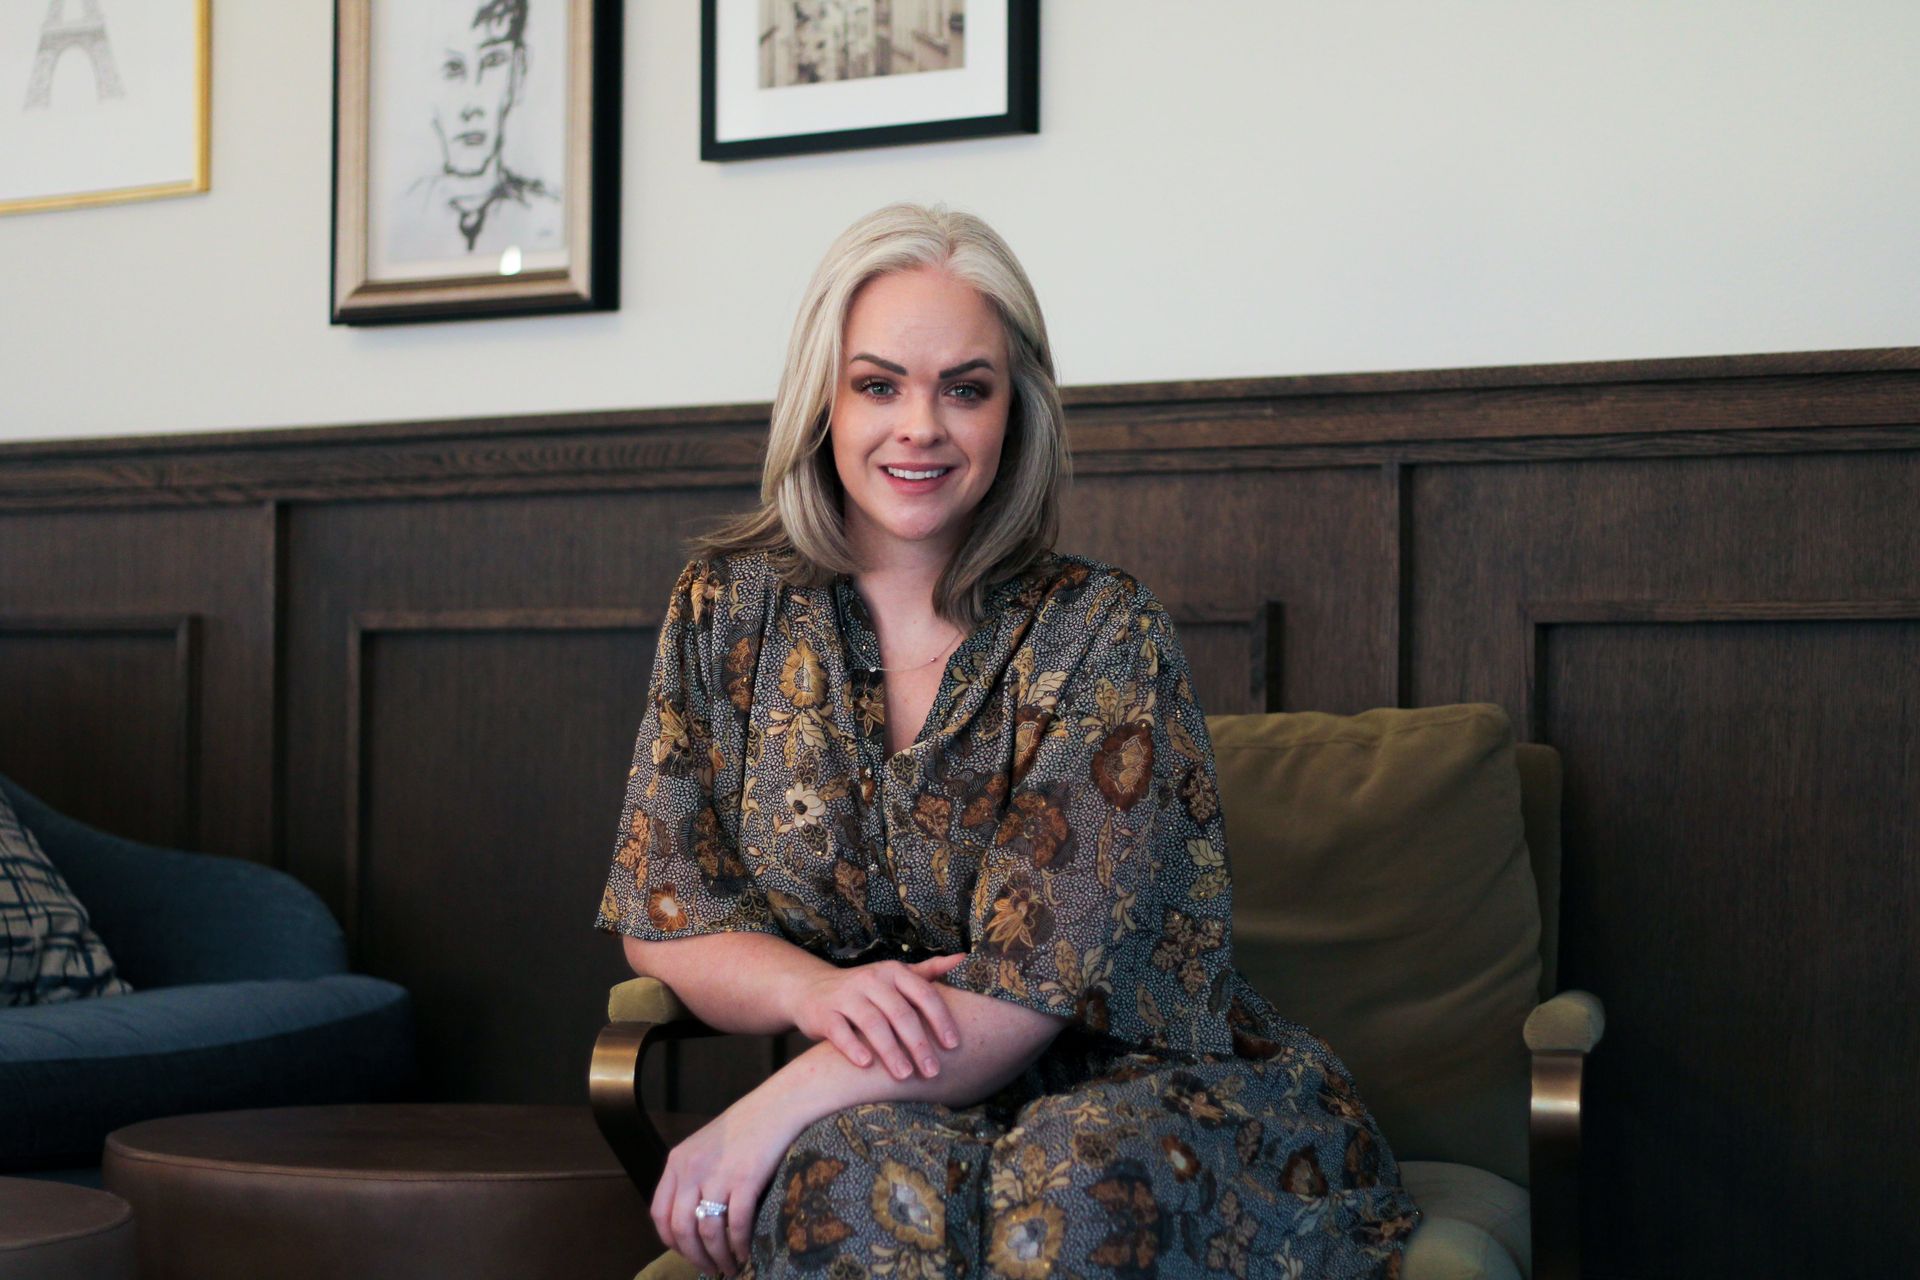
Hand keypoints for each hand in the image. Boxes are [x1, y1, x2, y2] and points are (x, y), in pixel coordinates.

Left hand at [651, 1091, 801, 1276]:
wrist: (779, 1104)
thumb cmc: (746, 1124)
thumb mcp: (706, 1146)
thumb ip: (693, 1175)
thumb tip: (693, 1216)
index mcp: (677, 1162)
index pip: (659, 1212)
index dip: (671, 1240)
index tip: (687, 1252)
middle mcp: (691, 1170)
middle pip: (680, 1228)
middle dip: (694, 1256)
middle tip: (710, 1268)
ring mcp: (718, 1175)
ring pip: (707, 1231)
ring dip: (718, 1256)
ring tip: (729, 1267)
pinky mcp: (745, 1179)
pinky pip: (737, 1223)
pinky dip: (740, 1244)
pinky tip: (746, 1252)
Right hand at [793, 953, 966, 1078]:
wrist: (812, 990)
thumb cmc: (865, 990)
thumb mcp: (895, 977)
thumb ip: (928, 971)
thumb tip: (963, 959)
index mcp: (894, 972)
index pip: (924, 994)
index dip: (941, 1020)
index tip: (954, 1046)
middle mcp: (871, 980)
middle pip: (901, 1013)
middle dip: (919, 1044)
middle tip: (933, 1071)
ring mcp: (846, 995)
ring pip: (873, 1023)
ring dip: (891, 1051)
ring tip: (905, 1075)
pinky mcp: (824, 1013)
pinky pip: (840, 1031)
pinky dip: (853, 1047)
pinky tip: (866, 1065)